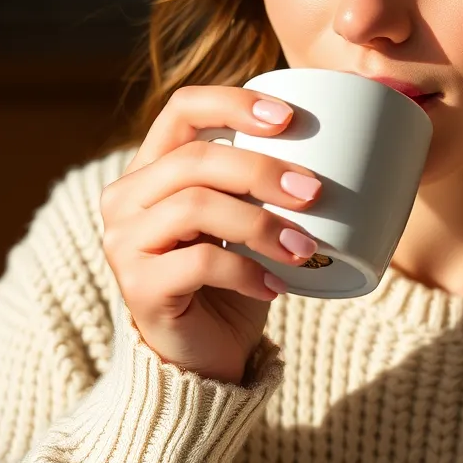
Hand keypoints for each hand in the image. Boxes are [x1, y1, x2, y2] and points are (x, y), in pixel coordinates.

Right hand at [100, 85, 322, 383]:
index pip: (183, 108)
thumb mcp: (243, 218)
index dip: (234, 104)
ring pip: (196, 206)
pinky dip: (248, 271)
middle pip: (195, 159)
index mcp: (151, 167)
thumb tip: (338, 140)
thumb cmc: (231, 276)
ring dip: (261, 224)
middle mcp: (126, 198)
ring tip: (304, 247)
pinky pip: (200, 263)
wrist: (202, 358)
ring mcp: (124, 242)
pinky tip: (277, 285)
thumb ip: (260, 182)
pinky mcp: (138, 288)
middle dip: (262, 170)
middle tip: (314, 192)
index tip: (289, 119)